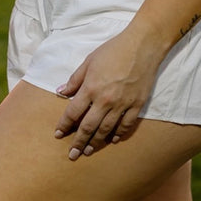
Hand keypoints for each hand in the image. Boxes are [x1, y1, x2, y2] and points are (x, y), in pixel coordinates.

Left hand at [54, 26, 163, 159]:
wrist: (142, 45)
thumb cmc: (114, 49)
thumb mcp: (90, 60)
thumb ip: (75, 79)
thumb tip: (61, 91)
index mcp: (91, 88)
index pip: (73, 112)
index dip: (64, 125)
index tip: (58, 135)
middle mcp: (105, 100)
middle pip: (88, 126)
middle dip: (78, 142)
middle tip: (72, 155)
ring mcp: (122, 104)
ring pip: (106, 129)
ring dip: (96, 142)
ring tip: (89, 151)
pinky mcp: (137, 105)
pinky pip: (126, 124)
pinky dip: (119, 133)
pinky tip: (113, 139)